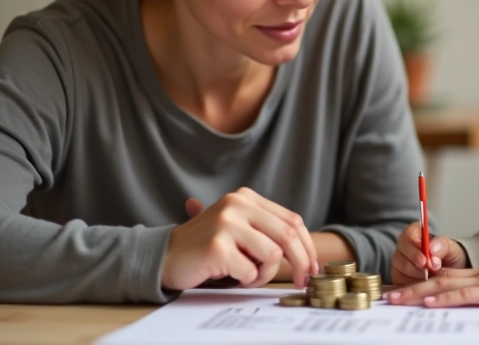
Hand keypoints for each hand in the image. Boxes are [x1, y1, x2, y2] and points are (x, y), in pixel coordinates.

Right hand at [161, 188, 318, 290]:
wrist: (165, 256)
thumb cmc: (207, 248)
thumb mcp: (240, 230)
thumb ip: (269, 233)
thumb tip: (310, 255)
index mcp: (247, 197)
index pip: (292, 220)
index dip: (308, 246)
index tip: (313, 266)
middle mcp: (238, 204)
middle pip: (288, 235)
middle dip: (302, 262)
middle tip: (304, 281)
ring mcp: (226, 223)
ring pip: (272, 255)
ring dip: (264, 274)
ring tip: (246, 275)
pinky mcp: (217, 245)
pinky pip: (250, 271)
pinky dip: (245, 280)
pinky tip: (228, 274)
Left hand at [386, 253, 478, 307]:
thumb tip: (476, 308)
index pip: (444, 278)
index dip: (421, 285)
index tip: (403, 293)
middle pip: (437, 280)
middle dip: (411, 290)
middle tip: (388, 298)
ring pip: (444, 286)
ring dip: (418, 293)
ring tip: (398, 300)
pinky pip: (466, 295)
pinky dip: (446, 298)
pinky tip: (430, 303)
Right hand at [390, 222, 468, 286]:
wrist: (452, 274)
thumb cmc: (449, 257)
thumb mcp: (451, 248)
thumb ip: (442, 245)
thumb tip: (432, 249)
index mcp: (414, 234)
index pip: (407, 235)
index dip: (414, 247)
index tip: (425, 259)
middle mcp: (403, 248)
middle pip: (399, 254)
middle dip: (413, 264)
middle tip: (427, 270)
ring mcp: (399, 264)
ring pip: (398, 269)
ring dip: (414, 276)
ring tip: (429, 279)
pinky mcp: (399, 279)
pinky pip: (399, 282)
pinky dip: (410, 285)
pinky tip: (422, 286)